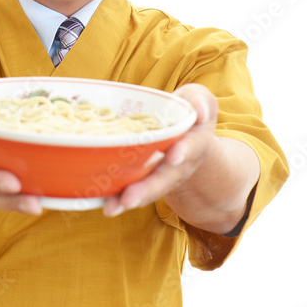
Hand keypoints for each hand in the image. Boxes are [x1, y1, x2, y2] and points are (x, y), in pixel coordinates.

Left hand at [101, 83, 218, 217]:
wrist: (186, 137)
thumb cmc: (187, 112)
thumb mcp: (197, 99)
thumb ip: (201, 100)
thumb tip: (199, 111)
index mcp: (196, 141)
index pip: (192, 146)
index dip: (184, 151)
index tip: (173, 156)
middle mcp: (181, 164)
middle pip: (166, 178)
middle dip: (148, 188)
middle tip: (130, 197)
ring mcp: (164, 176)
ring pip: (150, 190)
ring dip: (132, 199)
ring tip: (113, 207)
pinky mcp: (146, 180)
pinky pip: (134, 191)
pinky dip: (119, 199)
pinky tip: (106, 204)